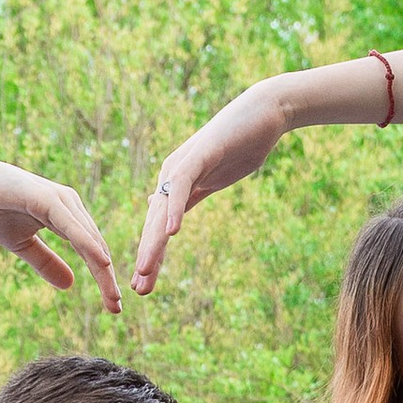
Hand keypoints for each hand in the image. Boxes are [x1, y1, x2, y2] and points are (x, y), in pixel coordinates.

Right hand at [0, 159, 121, 312]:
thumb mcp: (23, 245)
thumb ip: (47, 262)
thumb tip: (70, 285)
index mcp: (67, 215)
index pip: (91, 250)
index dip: (102, 278)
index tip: (112, 305)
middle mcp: (70, 205)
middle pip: (96, 247)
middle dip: (107, 279)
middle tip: (117, 308)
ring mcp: (61, 200)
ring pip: (89, 240)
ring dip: (103, 268)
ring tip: (113, 295)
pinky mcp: (49, 199)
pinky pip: (73, 227)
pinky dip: (88, 245)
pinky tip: (101, 263)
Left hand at [134, 83, 289, 292]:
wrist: (264, 113)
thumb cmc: (242, 144)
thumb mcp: (213, 177)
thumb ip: (191, 194)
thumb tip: (170, 210)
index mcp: (175, 185)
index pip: (159, 228)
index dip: (152, 257)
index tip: (144, 286)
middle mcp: (172, 176)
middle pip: (154, 224)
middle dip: (147, 258)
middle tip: (138, 289)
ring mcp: (182, 165)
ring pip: (162, 210)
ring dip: (153, 242)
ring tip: (145, 270)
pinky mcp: (199, 155)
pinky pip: (182, 186)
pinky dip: (175, 209)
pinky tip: (173, 233)